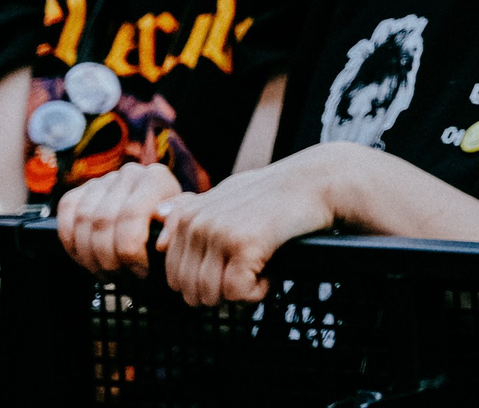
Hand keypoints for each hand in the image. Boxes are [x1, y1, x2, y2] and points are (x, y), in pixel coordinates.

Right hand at [57, 163, 184, 278]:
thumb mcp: (182, 225)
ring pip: (82, 221)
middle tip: (121, 279)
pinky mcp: (80, 190)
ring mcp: (102, 181)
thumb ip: (176, 229)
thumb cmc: (169, 225)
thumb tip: (161, 243)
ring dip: (90, 257)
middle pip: (103, 222)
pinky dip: (71, 242)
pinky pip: (66, 213)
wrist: (156, 213)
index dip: (130, 252)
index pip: (131, 216)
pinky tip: (86, 260)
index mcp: (155, 179)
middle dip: (109, 260)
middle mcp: (128, 174)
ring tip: (106, 274)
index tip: (140, 273)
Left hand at [157, 145, 345, 306]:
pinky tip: (271, 272)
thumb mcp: (228, 193)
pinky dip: (257, 293)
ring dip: (240, 293)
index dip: (205, 283)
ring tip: (262, 269)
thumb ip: (192, 208)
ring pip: (210, 296)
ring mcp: (219, 233)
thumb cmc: (276, 192)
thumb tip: (158, 217)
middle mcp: (197, 224)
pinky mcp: (244, 244)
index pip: (174, 277)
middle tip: (250, 272)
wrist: (319, 182)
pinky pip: (236, 294)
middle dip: (220, 292)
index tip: (233, 268)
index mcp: (188, 217)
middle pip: (190, 291)